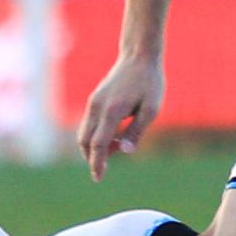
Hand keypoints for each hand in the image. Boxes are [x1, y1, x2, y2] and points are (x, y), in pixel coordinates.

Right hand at [78, 54, 164, 181]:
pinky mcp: (94, 100)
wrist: (138, 56)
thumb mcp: (151, 109)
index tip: (98, 178)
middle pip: (85, 142)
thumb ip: (137, 131)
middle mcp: (97, 108)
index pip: (98, 144)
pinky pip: (89, 125)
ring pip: (84, 134)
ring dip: (95, 147)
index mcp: (111, 111)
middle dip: (94, 158)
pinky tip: (114, 135)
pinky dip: (96, 136)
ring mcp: (93, 103)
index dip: (97, 163)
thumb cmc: (149, 83)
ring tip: (118, 146)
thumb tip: (124, 151)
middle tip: (110, 165)